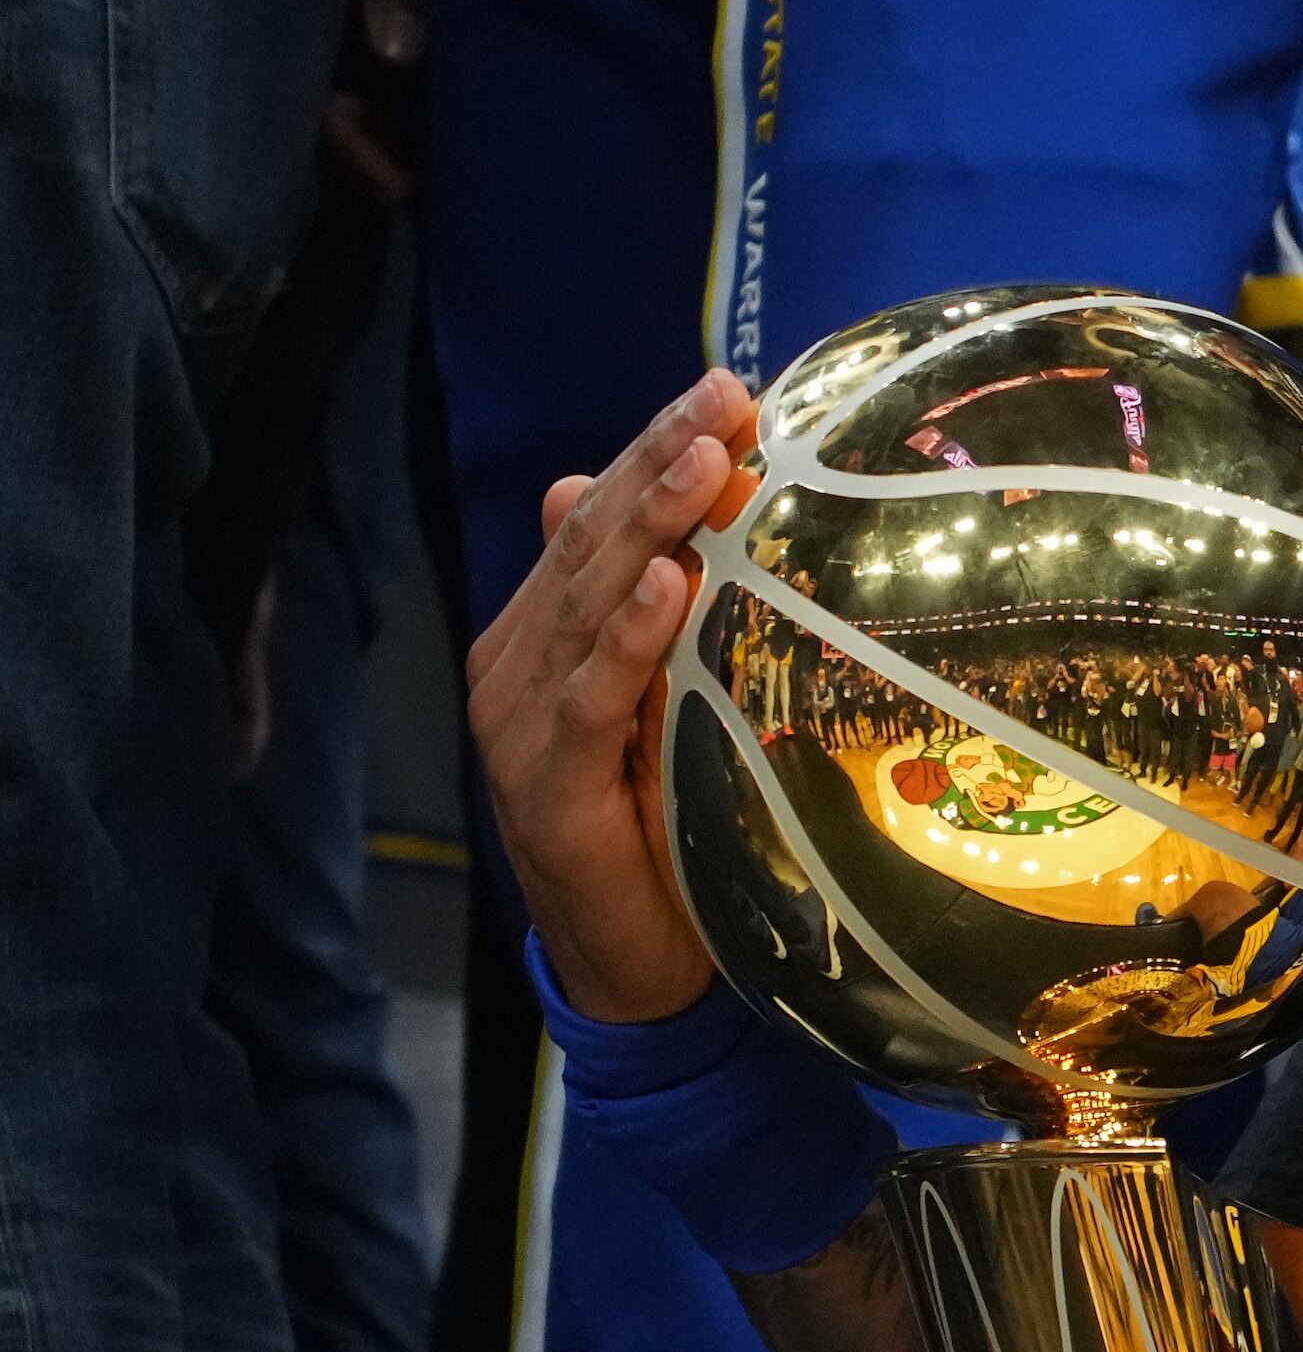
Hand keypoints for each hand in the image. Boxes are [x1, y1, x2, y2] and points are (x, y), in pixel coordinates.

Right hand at [465, 374, 755, 1023]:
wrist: (632, 961)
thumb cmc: (661, 826)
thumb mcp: (669, 708)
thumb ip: (654, 625)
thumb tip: (640, 525)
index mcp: (549, 632)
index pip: (604, 520)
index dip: (659, 450)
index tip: (732, 390)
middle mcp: (521, 659)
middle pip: (593, 540)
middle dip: (659, 461)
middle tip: (726, 394)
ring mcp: (522, 717)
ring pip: (590, 601)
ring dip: (650, 525)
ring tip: (704, 459)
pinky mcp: (545, 780)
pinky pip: (593, 696)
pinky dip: (629, 637)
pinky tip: (668, 587)